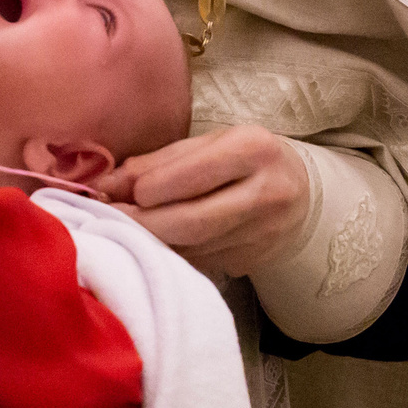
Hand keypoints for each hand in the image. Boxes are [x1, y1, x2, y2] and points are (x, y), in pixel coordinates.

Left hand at [91, 125, 309, 277]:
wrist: (301, 193)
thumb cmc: (243, 160)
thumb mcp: (208, 145)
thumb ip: (158, 162)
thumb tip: (105, 185)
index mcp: (253, 148)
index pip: (191, 175)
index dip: (148, 188)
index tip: (117, 192)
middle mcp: (266, 192)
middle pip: (191, 221)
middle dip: (144, 222)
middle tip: (113, 218)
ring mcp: (264, 233)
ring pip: (193, 248)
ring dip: (154, 241)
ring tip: (129, 229)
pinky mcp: (255, 261)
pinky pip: (201, 262)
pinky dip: (174, 254)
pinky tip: (161, 243)